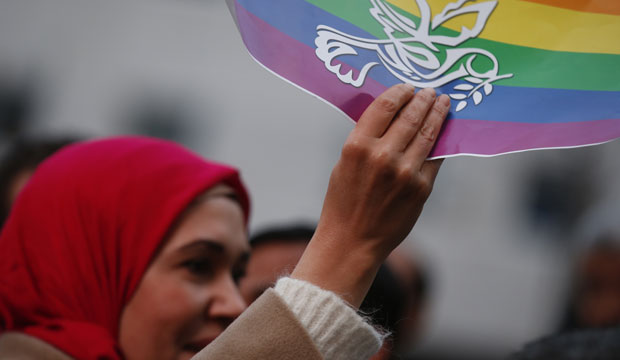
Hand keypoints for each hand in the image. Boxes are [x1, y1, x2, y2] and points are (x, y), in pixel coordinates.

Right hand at [292, 84, 449, 306]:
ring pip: (428, 133)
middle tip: (431, 91)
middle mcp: (382, 156)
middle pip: (411, 115)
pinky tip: (444, 131)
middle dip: (424, 99)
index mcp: (357, 146)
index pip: (385, 106)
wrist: (352, 240)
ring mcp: (405, 172)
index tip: (409, 86)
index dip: (401, 92)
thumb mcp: (345, 163)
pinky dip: (440, 142)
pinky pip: (435, 157)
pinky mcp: (421, 188)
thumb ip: (366, 139)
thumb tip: (392, 115)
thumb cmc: (344, 201)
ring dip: (438, 114)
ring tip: (443, 103)